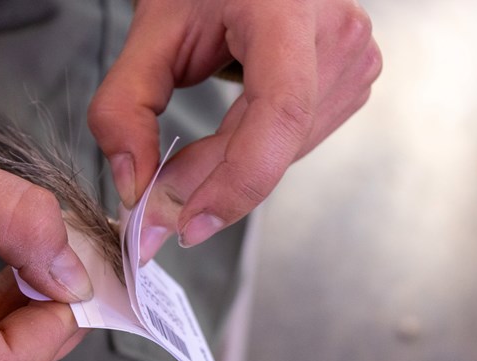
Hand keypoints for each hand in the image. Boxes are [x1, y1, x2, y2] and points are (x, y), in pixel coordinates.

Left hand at [88, 0, 381, 261]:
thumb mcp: (151, 33)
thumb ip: (124, 108)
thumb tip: (135, 186)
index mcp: (287, 10)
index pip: (279, 111)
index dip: (236, 181)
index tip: (186, 223)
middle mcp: (335, 36)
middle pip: (272, 143)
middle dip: (207, 187)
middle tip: (154, 210)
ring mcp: (352, 63)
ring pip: (283, 155)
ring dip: (224, 177)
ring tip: (180, 167)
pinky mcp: (348, 85)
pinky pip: (292, 147)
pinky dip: (246, 162)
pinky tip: (217, 151)